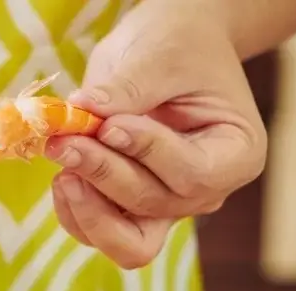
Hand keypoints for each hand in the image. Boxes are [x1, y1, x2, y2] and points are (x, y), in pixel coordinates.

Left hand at [44, 0, 266, 268]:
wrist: (168, 50)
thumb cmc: (180, 46)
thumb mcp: (162, 53)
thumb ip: (128, 87)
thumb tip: (82, 110)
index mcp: (235, 154)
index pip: (192, 174)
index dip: (147, 154)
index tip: (109, 125)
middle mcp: (205, 191)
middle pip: (154, 207)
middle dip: (105, 175)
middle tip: (65, 140)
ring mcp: (165, 206)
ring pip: (126, 239)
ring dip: (86, 204)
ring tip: (60, 155)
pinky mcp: (127, 207)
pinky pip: (98, 232)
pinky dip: (73, 211)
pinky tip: (61, 172)